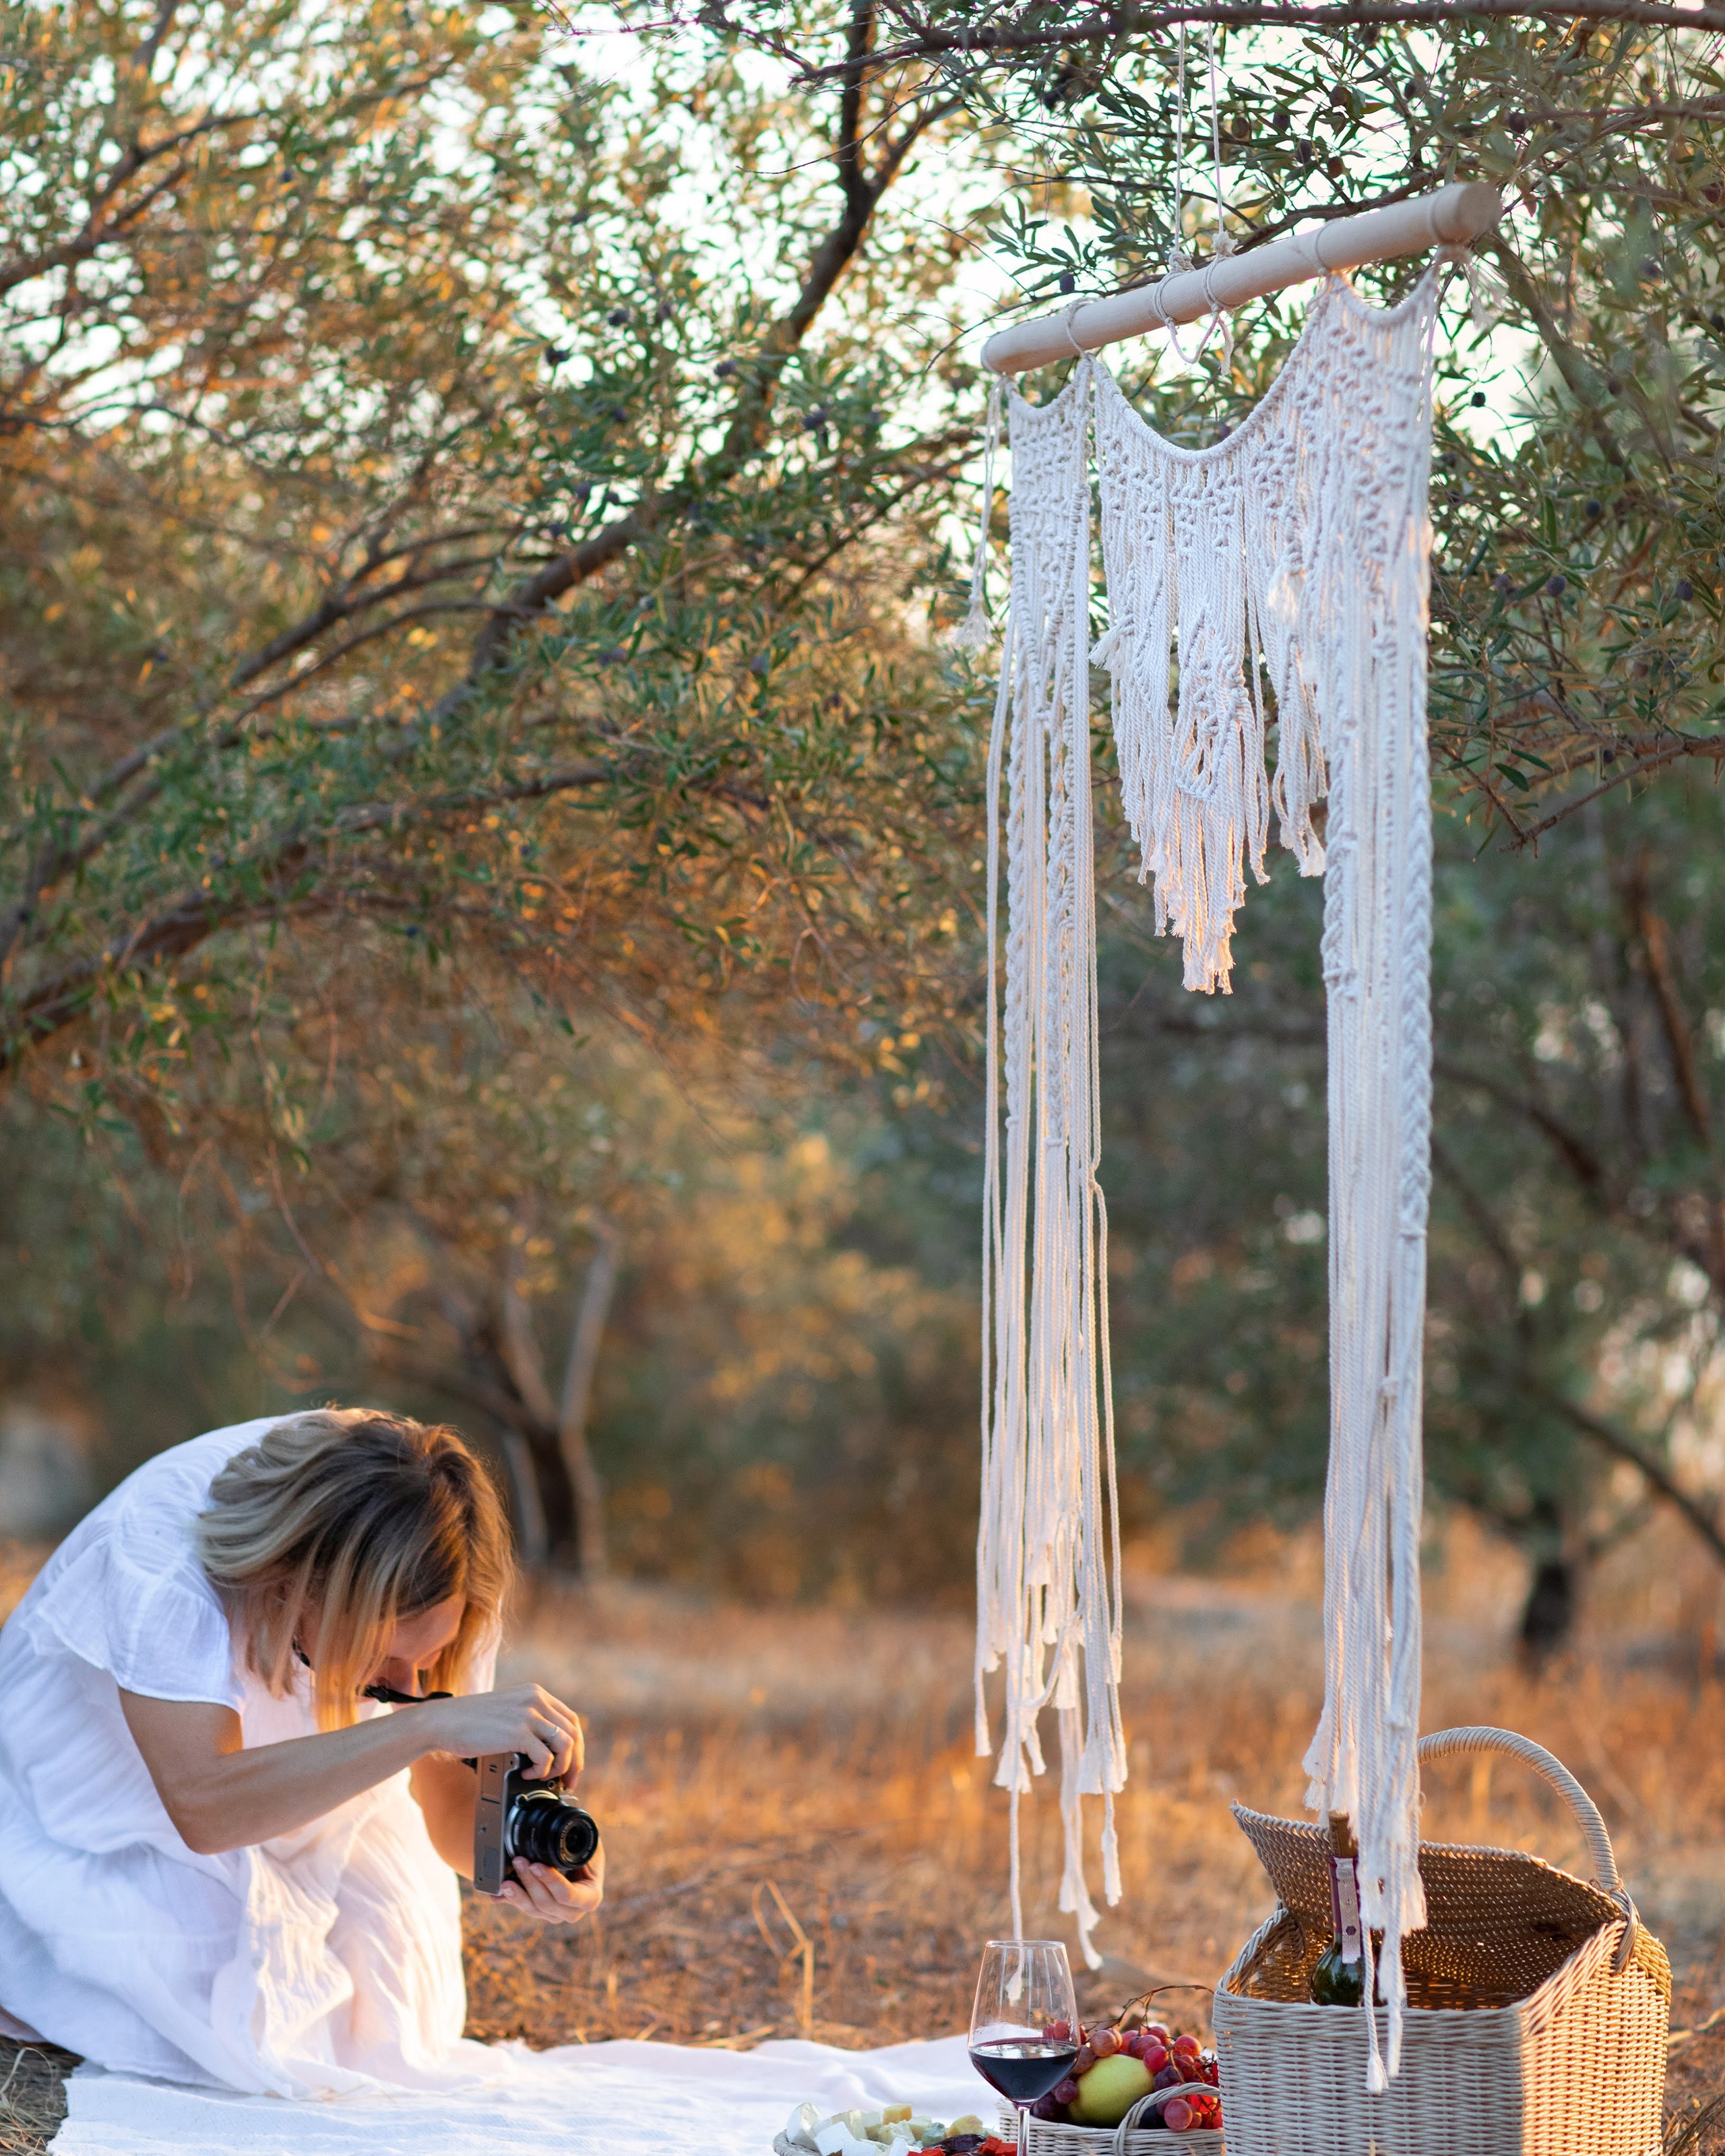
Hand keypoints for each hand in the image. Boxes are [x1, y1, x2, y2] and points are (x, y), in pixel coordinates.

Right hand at [421, 1684, 583, 1781]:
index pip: (571, 1720)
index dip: (577, 1746)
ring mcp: (528, 1714)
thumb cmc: (469, 1722)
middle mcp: (536, 1700)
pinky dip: (541, 1771)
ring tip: (543, 1778)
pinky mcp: (518, 1732)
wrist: (443, 1721)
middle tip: (568, 1782)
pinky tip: (526, 1774)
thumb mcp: (507, 1711)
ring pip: (565, 1745)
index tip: (573, 1766)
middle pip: (573, 1733)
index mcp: (535, 1694)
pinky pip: (545, 1757)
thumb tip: (548, 1749)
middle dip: (575, 1762)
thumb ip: (528, 1720)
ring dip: (559, 1768)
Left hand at [498, 1841, 604, 1925]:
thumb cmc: (588, 1856)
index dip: (551, 1881)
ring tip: (504, 1881)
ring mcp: (556, 1915)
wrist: (585, 1868)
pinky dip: (509, 1900)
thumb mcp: (589, 1848)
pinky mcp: (541, 1913)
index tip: (536, 1865)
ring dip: (517, 1894)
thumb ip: (578, 1845)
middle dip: (530, 1882)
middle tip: (519, 1861)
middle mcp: (573, 1912)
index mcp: (589, 1898)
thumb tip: (559, 1829)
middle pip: (547, 1904)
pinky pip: (524, 1908)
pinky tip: (496, 1895)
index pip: (568, 1895)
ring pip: (533, 1910)